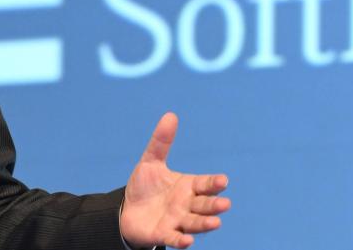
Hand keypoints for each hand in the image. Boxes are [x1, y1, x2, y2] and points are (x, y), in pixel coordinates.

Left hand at [120, 112, 230, 248]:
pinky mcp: (164, 234)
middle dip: (214, 205)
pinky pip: (174, 238)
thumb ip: (161, 142)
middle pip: (204, 205)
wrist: (127, 211)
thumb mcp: (150, 162)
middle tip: (225, 204)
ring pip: (194, 223)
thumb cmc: (145, 187)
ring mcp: (177, 221)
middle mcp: (187, 205)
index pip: (205, 184)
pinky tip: (187, 241)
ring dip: (205, 224)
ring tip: (216, 223)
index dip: (214, 183)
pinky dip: (182, 240)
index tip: (223, 180)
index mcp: (188, 186)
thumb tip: (170, 115)